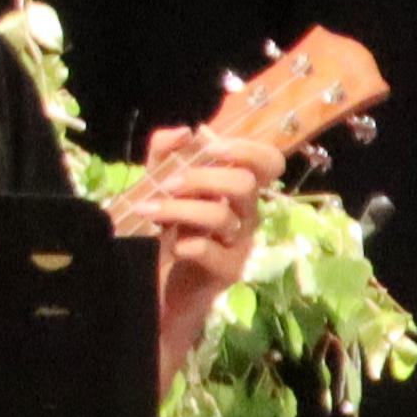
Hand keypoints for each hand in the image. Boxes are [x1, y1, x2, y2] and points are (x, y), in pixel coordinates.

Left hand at [120, 124, 273, 382]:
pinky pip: (213, 252)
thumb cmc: (162, 230)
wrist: (155, 285)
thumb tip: (187, 130)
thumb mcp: (157, 182)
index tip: (211, 148)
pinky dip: (189, 244)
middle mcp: (245, 214)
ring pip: (222, 216)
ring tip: (147, 212)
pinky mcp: (228, 272)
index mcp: (236, 190)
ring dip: (179, 209)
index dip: (248, 150)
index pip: (268, 163)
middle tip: (166, 185)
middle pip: (245, 185)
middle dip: (200, 179)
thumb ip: (165, 152)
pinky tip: (172, 246)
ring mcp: (239, 244)